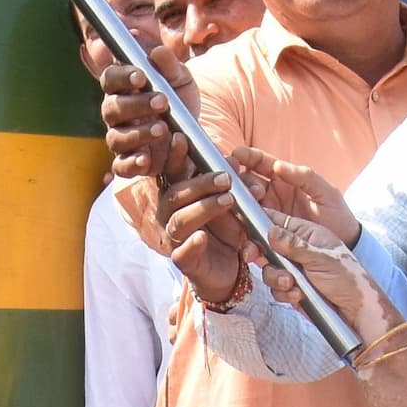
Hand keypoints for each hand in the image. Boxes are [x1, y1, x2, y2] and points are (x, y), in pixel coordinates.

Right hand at [92, 46, 195, 183]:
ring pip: (115, 138)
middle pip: (111, 109)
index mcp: (124, 89)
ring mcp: (121, 139)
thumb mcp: (181, 80)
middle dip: (136, 105)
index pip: (111, 79)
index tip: (141, 77)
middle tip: (163, 101)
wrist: (193, 134)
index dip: (122, 77)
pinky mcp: (130, 162)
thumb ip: (170, 66)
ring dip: (137, 134)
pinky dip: (131, 163)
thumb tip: (159, 52)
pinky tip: (146, 158)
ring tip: (162, 128)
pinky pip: (120, 166)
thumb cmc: (180, 100)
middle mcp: (117, 115)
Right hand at [153, 158, 266, 307]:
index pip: (173, 171)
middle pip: (176, 193)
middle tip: (227, 178)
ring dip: (204, 208)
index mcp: (178, 194)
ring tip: (227, 200)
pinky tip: (202, 237)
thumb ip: (229, 182)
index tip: (181, 137)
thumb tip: (236, 159)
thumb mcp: (229, 200)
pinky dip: (192, 244)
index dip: (174, 155)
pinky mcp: (184, 261)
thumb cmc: (224, 228)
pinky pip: (183, 252)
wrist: (226, 269)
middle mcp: (169, 213)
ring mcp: (174, 238)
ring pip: (180, 220)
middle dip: (201, 183)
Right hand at [231, 150, 361, 251]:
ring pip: (242, 211)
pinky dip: (246, 239)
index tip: (237, 154)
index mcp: (283, 180)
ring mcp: (267, 218)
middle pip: (246, 185)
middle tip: (254, 191)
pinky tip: (248, 240)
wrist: (345, 246)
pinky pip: (251, 238)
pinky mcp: (266, 240)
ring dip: (238, 211)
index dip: (248, 157)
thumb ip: (305, 176)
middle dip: (243, 184)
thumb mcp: (326, 193)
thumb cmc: (337, 215)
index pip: (261, 164)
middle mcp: (271, 197)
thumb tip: (278, 164)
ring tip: (245, 214)